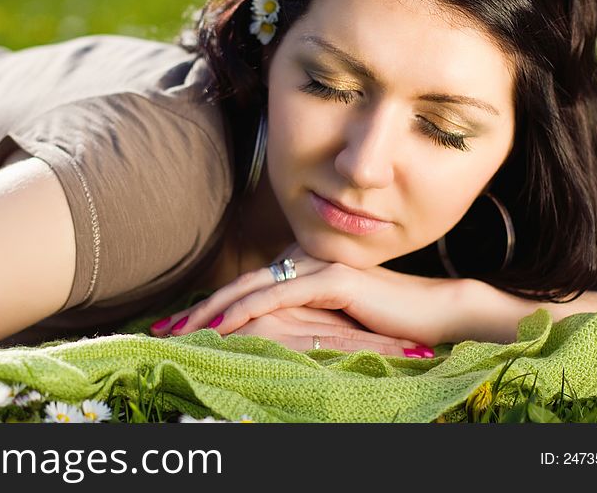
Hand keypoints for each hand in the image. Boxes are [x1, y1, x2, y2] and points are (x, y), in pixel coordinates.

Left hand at [150, 243, 464, 346]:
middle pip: (240, 284)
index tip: (178, 326)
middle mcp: (303, 260)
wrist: (433, 314)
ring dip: (212, 309)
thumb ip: (300, 318)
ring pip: (252, 287)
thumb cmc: (384, 321)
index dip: (210, 305)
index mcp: (300, 267)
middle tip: (162, 328)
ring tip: (181, 329)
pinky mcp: (333, 280)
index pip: (246, 286)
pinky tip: (222, 326)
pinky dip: (247, 310)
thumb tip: (263, 336)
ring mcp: (317, 266)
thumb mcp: (332, 321)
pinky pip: (279, 296)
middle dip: (199, 307)